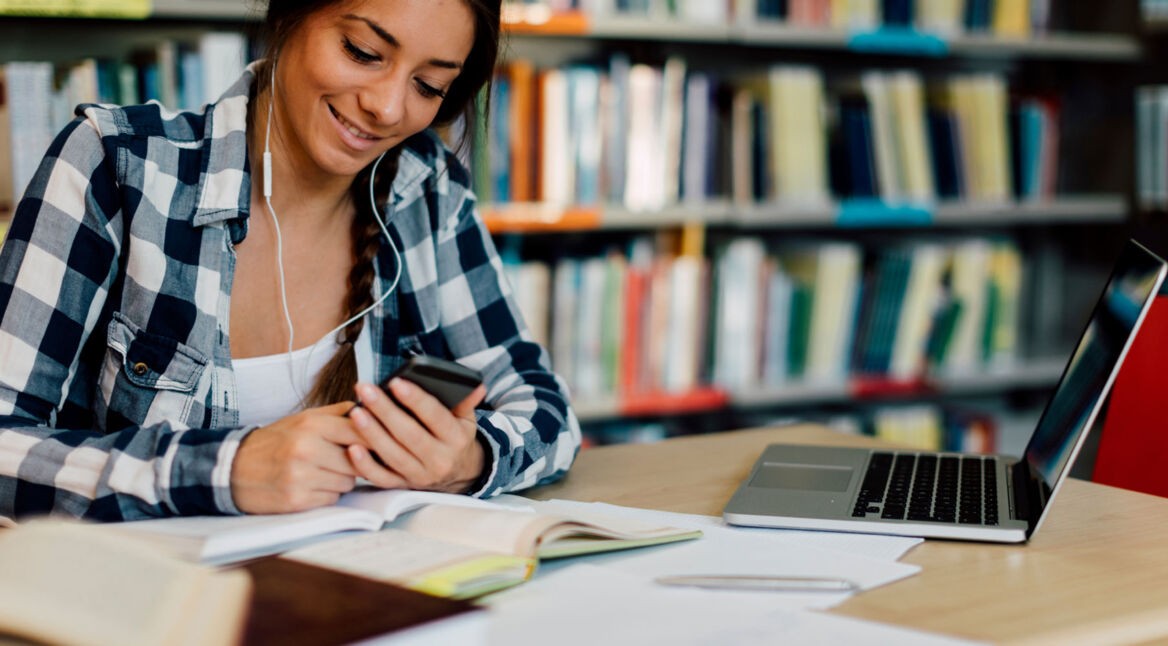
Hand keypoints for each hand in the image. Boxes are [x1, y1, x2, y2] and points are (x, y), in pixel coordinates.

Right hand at [231, 402, 363, 513]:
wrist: (235, 469)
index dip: (373, 439)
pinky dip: (326, 494)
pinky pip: (332, 498)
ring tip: (321, 472)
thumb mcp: (302, 419)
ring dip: (340, 480)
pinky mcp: (297, 500)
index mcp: (310, 425)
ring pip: (347, 482)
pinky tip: (310, 485)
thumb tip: (370, 407)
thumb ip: (337, 413)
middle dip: (353, 463)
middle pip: (357, 461)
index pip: (359, 431)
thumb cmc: (276, 442)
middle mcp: (306, 449)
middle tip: (340, 460)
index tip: (379, 443)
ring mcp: (301, 476)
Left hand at [346, 379, 487, 492]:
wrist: (459, 474)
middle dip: (385, 410)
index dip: (415, 400)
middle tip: (365, 390)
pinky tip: (351, 447)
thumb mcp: (466, 421)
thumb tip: (476, 386)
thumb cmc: (456, 439)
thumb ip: (466, 402)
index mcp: (456, 440)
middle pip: (409, 434)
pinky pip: (381, 478)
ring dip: (371, 433)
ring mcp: (419, 475)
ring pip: (392, 455)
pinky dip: (365, 465)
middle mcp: (439, 460)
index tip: (396, 382)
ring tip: (355, 411)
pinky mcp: (403, 486)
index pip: (435, 416)